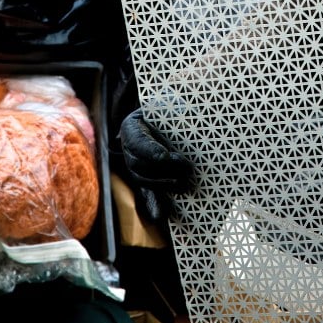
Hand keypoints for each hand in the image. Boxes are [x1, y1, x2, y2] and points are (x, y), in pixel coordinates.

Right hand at [119, 109, 194, 225]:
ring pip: (143, 179)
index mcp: (132, 126)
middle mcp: (130, 147)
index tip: (166, 157)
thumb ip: (178, 110)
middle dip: (164, 169)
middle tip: (187, 169)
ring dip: (164, 185)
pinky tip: (159, 216)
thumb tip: (193, 110)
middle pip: (140, 164)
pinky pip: (146, 193)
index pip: (137, 140)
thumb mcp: (171, 106)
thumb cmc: (170, 110)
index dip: (151, 150)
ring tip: (185, 185)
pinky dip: (153, 204)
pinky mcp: (146, 179)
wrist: (165, 116)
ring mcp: (135, 165)